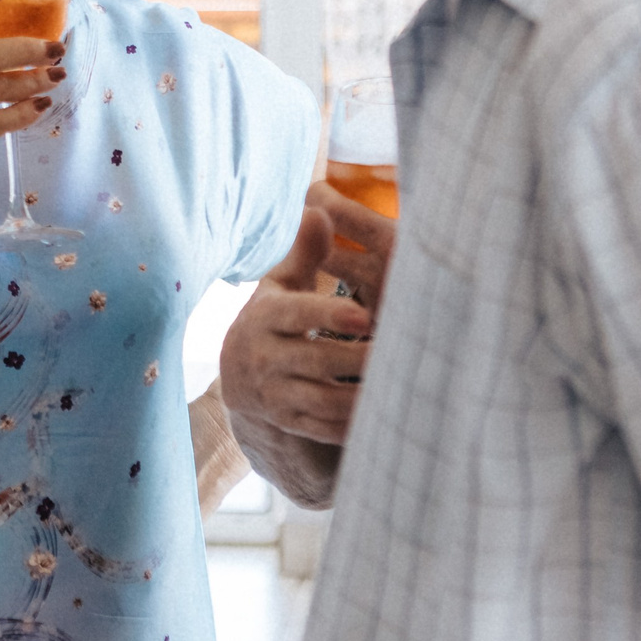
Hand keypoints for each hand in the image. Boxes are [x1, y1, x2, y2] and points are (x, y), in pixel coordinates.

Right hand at [219, 183, 394, 446]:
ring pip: (324, 400)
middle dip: (359, 359)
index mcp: (263, 316)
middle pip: (316, 360)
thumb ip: (303, 253)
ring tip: (401, 384)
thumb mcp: (281, 286)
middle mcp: (262, 358)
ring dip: (363, 396)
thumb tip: (317, 211)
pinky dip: (355, 424)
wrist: (239, 379)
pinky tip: (386, 413)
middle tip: (399, 352)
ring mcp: (274, 395)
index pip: (295, 314)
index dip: (328, 315)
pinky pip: (325, 428)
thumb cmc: (274, 319)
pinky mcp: (289, 423)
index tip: (364, 317)